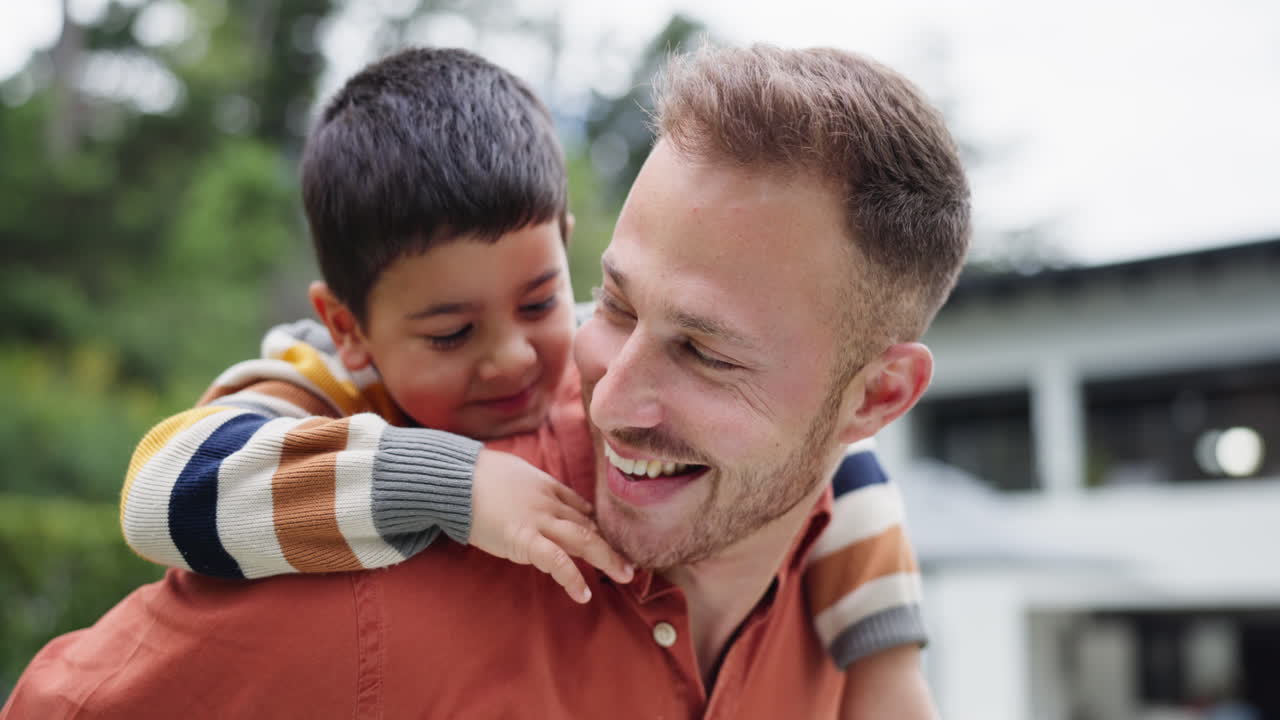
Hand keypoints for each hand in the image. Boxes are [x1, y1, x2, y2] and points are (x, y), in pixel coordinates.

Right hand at [469, 448, 633, 602]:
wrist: (455, 477)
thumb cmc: (475, 475)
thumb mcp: (513, 473)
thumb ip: (528, 487)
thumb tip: (534, 493)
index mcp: (546, 486)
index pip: (579, 508)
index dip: (596, 526)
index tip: (607, 541)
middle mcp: (549, 502)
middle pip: (588, 524)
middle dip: (611, 545)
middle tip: (630, 563)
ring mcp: (539, 520)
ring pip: (583, 538)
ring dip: (607, 558)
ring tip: (624, 576)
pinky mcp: (524, 538)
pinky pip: (556, 560)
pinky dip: (572, 578)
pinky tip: (582, 594)